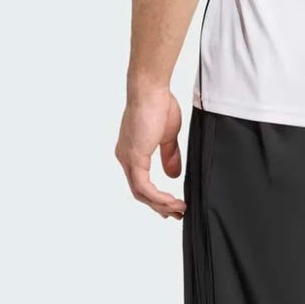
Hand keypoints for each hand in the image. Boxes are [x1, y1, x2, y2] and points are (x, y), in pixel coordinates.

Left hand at [115, 89, 186, 218]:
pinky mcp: (133, 159)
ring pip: (141, 194)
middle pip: (140, 192)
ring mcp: (127, 159)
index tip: (170, 205)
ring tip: (179, 209)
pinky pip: (144, 187)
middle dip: (159, 206)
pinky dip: (158, 197)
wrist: (151, 89)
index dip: (155, 197)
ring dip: (161, 204)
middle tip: (176, 214)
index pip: (141, 182)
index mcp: (132, 151)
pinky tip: (171, 201)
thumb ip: (169, 155)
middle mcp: (125, 158)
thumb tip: (173, 175)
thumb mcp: (168, 134)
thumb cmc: (159, 103)